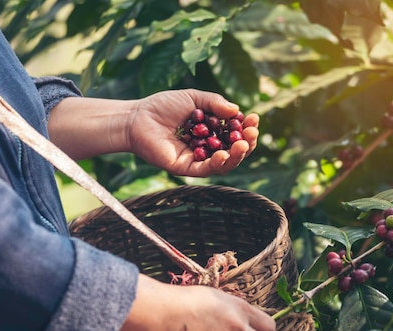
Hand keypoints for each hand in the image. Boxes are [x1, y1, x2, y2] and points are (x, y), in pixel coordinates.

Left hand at [127, 89, 258, 176]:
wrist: (137, 118)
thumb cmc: (163, 106)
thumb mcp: (194, 98)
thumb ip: (215, 103)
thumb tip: (237, 111)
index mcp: (212, 131)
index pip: (236, 133)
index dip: (247, 128)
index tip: (254, 118)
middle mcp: (208, 147)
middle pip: (234, 150)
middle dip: (247, 143)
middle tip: (252, 133)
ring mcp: (198, 159)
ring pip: (224, 163)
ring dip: (237, 155)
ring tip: (243, 145)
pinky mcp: (186, 168)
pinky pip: (206, 169)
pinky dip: (218, 163)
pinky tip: (224, 153)